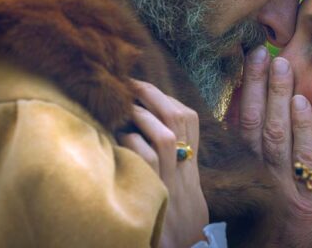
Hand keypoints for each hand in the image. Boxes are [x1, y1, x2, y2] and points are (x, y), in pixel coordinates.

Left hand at [118, 80, 208, 247]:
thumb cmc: (170, 228)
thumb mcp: (178, 199)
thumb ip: (168, 170)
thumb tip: (140, 133)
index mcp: (192, 172)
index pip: (191, 122)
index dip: (168, 98)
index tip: (147, 88)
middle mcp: (187, 176)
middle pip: (181, 120)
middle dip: (155, 94)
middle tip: (130, 83)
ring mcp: (172, 186)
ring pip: (164, 137)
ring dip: (141, 116)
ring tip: (123, 108)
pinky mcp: (156, 198)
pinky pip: (145, 160)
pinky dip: (132, 143)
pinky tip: (119, 140)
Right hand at [238, 46, 311, 246]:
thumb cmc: (261, 230)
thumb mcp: (244, 194)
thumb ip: (243, 160)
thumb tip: (238, 122)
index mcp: (242, 171)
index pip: (239, 124)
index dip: (243, 92)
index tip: (245, 62)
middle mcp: (257, 173)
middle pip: (254, 121)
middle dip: (257, 84)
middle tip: (259, 51)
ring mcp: (282, 183)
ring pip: (277, 132)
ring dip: (279, 95)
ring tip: (280, 63)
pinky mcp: (308, 198)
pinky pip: (306, 156)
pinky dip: (304, 127)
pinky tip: (303, 101)